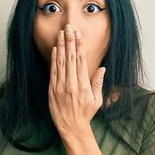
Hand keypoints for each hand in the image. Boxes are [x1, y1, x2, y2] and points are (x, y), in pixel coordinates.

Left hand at [49, 24, 105, 138]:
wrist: (71, 127)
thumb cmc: (86, 113)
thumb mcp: (97, 100)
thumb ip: (98, 83)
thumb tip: (102, 69)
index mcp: (83, 85)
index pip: (81, 61)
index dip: (79, 46)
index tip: (78, 35)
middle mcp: (71, 84)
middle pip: (70, 58)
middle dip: (70, 41)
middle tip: (69, 27)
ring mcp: (60, 86)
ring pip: (61, 62)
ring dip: (61, 46)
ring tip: (62, 33)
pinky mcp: (52, 90)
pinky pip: (53, 71)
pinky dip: (54, 59)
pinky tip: (56, 49)